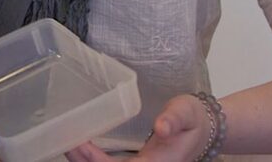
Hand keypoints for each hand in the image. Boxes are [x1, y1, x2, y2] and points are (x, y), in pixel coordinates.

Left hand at [65, 94, 211, 160]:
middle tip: (65, 143)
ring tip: (67, 144)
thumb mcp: (186, 113)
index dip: (98, 161)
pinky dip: (94, 158)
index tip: (80, 145)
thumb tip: (162, 127)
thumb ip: (174, 119)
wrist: (206, 127)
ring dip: (87, 161)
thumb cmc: (194, 119)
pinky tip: (81, 147)